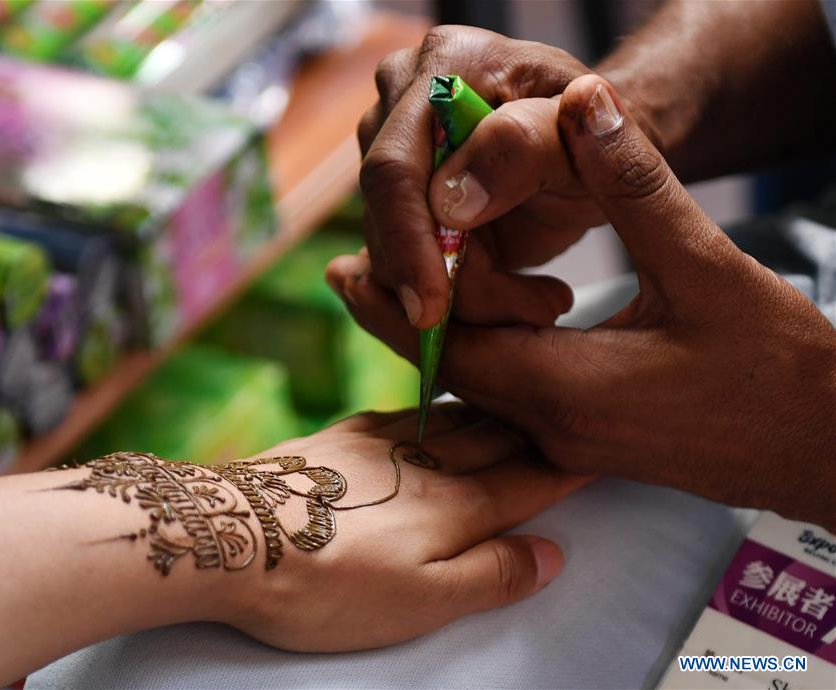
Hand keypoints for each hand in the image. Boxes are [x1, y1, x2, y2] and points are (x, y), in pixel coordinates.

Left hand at [217, 404, 589, 650]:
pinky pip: (405, 411)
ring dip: (494, 411)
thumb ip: (491, 575)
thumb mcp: (419, 604)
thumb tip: (553, 552)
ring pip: (455, 418)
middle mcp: (424, 464)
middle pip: (498, 439)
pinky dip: (436, 407)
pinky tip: (433, 409)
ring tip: (517, 404)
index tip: (598, 448)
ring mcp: (380, 444)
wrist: (230, 536)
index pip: (529, 480)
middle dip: (538, 428)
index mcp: (454, 507)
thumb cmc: (325, 584)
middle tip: (568, 412)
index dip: (567, 466)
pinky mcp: (341, 439)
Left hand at [331, 75, 835, 528]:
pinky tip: (477, 324)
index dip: (397, 303)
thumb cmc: (777, 366)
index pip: (449, 344)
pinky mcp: (588, 439)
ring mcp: (569, 441)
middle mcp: (554, 426)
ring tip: (402, 289)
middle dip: (399, 320)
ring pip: (478, 385)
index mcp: (569, 388)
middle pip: (450, 369)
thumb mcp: (707, 267)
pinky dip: (481, 356)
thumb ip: (637, 185)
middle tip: (350, 275)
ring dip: (438, 335)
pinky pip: (510, 398)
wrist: (822, 444)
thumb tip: (585, 104)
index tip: (349, 267)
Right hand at [358, 25, 602, 328]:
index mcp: (444, 66)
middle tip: (543, 307)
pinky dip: (454, 306)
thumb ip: (524, 147)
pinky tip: (511, 301)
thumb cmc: (594, 137)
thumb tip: (448, 202)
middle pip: (388, 225)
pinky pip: (398, 276)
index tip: (433, 308)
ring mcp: (391, 160)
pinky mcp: (393, 210)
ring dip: (466, 303)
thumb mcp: (584, 138)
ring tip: (541, 301)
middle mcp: (400, 108)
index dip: (408, 241)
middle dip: (454, 286)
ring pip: (390, 262)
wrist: (594, 156)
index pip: (395, 166)